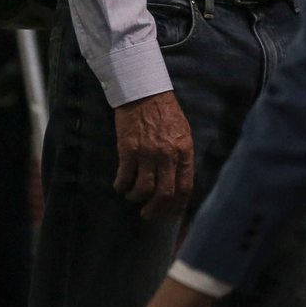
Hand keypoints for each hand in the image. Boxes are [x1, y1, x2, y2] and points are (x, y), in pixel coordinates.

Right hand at [113, 90, 193, 218]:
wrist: (144, 92)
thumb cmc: (165, 112)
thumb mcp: (182, 132)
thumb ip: (182, 156)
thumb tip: (178, 182)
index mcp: (184, 150)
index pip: (185, 187)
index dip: (177, 206)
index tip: (170, 214)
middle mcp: (167, 154)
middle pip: (164, 193)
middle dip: (156, 209)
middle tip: (148, 214)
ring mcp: (147, 152)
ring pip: (143, 189)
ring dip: (136, 197)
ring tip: (132, 196)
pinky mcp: (128, 149)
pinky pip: (125, 177)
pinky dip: (121, 186)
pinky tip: (120, 186)